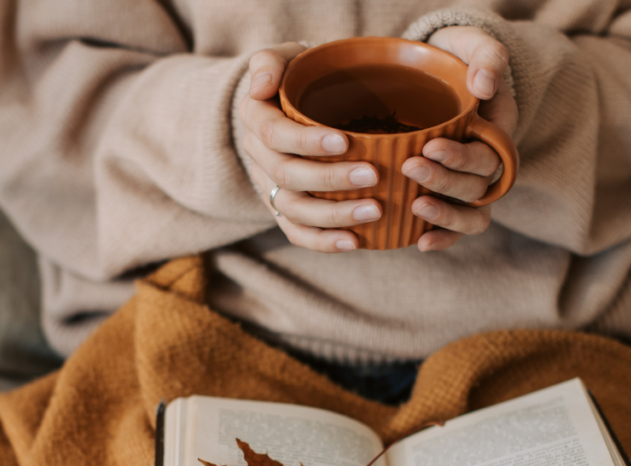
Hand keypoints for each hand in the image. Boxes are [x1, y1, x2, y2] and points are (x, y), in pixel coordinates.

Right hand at [240, 43, 382, 252]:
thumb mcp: (285, 58)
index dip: (307, 141)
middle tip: (372, 175)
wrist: (294, 105)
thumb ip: (270, 62)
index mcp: (256, 118)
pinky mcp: (285, 210)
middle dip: (330, 179)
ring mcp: (271, 187)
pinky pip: (298, 233)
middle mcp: (259, 156)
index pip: (275, 134)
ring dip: (333, 215)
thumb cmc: (299, 78)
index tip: (344, 141)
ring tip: (374, 210)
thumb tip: (260, 86)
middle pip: (287, 175)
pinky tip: (355, 242)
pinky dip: (324, 242)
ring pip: (294, 209)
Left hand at [407, 27, 518, 251]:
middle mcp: (488, 164)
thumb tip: (485, 85)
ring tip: (415, 207)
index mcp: (499, 132)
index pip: (489, 154)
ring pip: (472, 214)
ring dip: (446, 215)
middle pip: (477, 186)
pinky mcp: (450, 198)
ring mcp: (469, 184)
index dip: (462, 156)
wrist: (436, 75)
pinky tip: (420, 243)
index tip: (430, 146)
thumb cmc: (455, 59)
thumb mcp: (473, 45)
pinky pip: (456, 229)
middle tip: (411, 167)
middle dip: (445, 181)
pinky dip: (442, 238)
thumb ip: (486, 57)